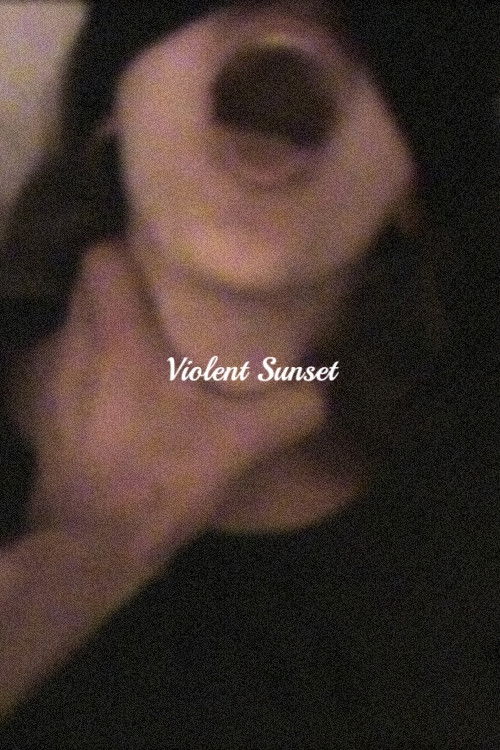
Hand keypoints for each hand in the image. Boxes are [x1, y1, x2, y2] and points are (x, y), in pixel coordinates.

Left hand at [11, 242, 326, 567]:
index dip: (130, 251)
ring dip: (103, 328)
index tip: (164, 264)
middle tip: (164, 305)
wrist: (93, 542)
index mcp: (119, 335)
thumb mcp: (240, 443)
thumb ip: (291, 409)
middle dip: (122, 287)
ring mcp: (51, 379)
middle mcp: (75, 344)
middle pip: (87, 286)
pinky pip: (62, 367)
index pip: (102, 256)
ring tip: (144, 346)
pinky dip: (87, 369)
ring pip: (74, 326)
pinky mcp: (42, 412)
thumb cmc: (162, 477)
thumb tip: (322, 392)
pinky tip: (115, 396)